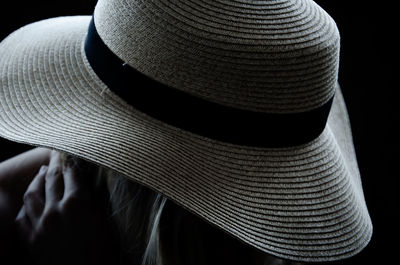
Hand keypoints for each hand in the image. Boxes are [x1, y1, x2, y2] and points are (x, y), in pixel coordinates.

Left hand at [15, 150, 116, 264]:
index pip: (72, 173)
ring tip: (41, 174)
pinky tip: (31, 204)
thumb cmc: (102, 254)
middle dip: (54, 165)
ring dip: (37, 181)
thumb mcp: (104, 223)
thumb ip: (94, 201)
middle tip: (56, 156)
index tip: (71, 154)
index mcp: (77, 203)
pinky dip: (27, 207)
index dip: (72, 162)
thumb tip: (89, 187)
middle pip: (52, 179)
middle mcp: (55, 210)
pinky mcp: (30, 240)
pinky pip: (23, 217)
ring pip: (32, 194)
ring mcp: (40, 225)